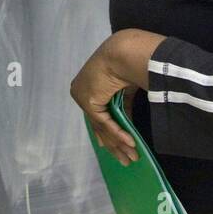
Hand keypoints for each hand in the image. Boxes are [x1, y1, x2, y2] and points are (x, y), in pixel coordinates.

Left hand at [70, 38, 137, 166]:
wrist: (123, 54)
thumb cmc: (125, 65)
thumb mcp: (124, 91)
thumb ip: (123, 108)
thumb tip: (127, 126)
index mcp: (87, 87)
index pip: (97, 116)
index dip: (107, 134)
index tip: (115, 148)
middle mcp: (81, 94)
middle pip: (99, 126)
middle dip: (114, 145)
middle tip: (125, 160)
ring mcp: (83, 99)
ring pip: (103, 128)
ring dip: (119, 144)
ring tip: (131, 157)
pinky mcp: (89, 102)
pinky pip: (105, 123)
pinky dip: (118, 134)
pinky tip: (129, 144)